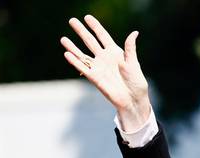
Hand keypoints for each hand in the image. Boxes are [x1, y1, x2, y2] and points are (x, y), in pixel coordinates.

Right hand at [60, 15, 151, 130]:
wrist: (132, 99)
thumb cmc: (136, 81)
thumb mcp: (133, 63)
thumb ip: (130, 48)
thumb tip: (134, 33)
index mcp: (115, 52)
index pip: (102, 36)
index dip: (95, 26)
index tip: (87, 17)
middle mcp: (104, 58)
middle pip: (90, 41)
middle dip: (81, 31)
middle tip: (72, 20)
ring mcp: (98, 67)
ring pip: (82, 54)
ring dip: (73, 47)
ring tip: (63, 39)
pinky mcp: (94, 78)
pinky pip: (83, 68)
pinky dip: (75, 61)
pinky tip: (67, 54)